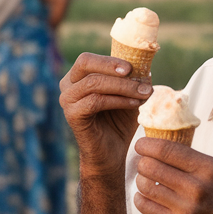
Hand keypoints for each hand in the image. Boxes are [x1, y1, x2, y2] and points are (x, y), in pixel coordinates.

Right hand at [59, 54, 151, 178]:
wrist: (110, 155)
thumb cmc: (118, 122)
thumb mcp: (128, 96)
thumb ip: (133, 80)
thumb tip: (145, 66)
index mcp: (78, 77)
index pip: (89, 58)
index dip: (110, 59)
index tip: (133, 66)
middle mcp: (68, 86)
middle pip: (85, 63)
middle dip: (111, 65)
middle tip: (133, 72)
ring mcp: (67, 100)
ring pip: (94, 83)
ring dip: (123, 86)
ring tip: (144, 93)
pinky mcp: (72, 115)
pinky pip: (96, 101)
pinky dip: (118, 100)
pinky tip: (135, 104)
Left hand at [133, 137, 212, 213]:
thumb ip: (197, 159)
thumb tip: (167, 148)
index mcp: (208, 167)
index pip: (167, 149)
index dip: (147, 145)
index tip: (141, 145)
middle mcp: (197, 187)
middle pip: (152, 167)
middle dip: (143, 163)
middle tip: (143, 164)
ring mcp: (188, 208)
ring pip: (147, 187)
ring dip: (141, 181)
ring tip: (145, 180)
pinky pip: (147, 208)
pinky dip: (140, 200)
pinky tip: (144, 197)